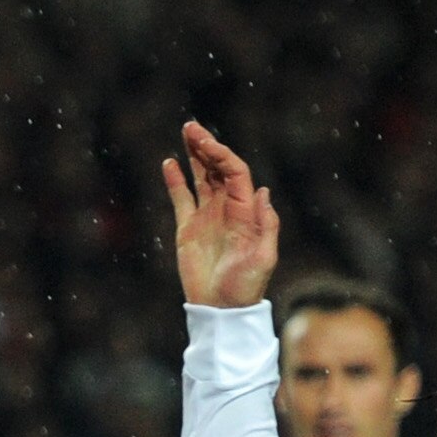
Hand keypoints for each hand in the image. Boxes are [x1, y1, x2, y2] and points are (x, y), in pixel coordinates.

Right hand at [162, 119, 276, 308]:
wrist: (222, 309)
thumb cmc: (247, 286)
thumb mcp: (264, 257)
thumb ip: (267, 225)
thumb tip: (262, 191)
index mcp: (246, 211)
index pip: (234, 172)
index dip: (221, 155)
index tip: (206, 142)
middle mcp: (227, 208)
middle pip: (216, 168)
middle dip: (206, 146)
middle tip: (191, 127)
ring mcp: (207, 217)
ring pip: (200, 178)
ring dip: (194, 156)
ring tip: (185, 134)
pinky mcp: (188, 229)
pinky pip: (181, 199)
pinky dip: (176, 181)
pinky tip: (170, 164)